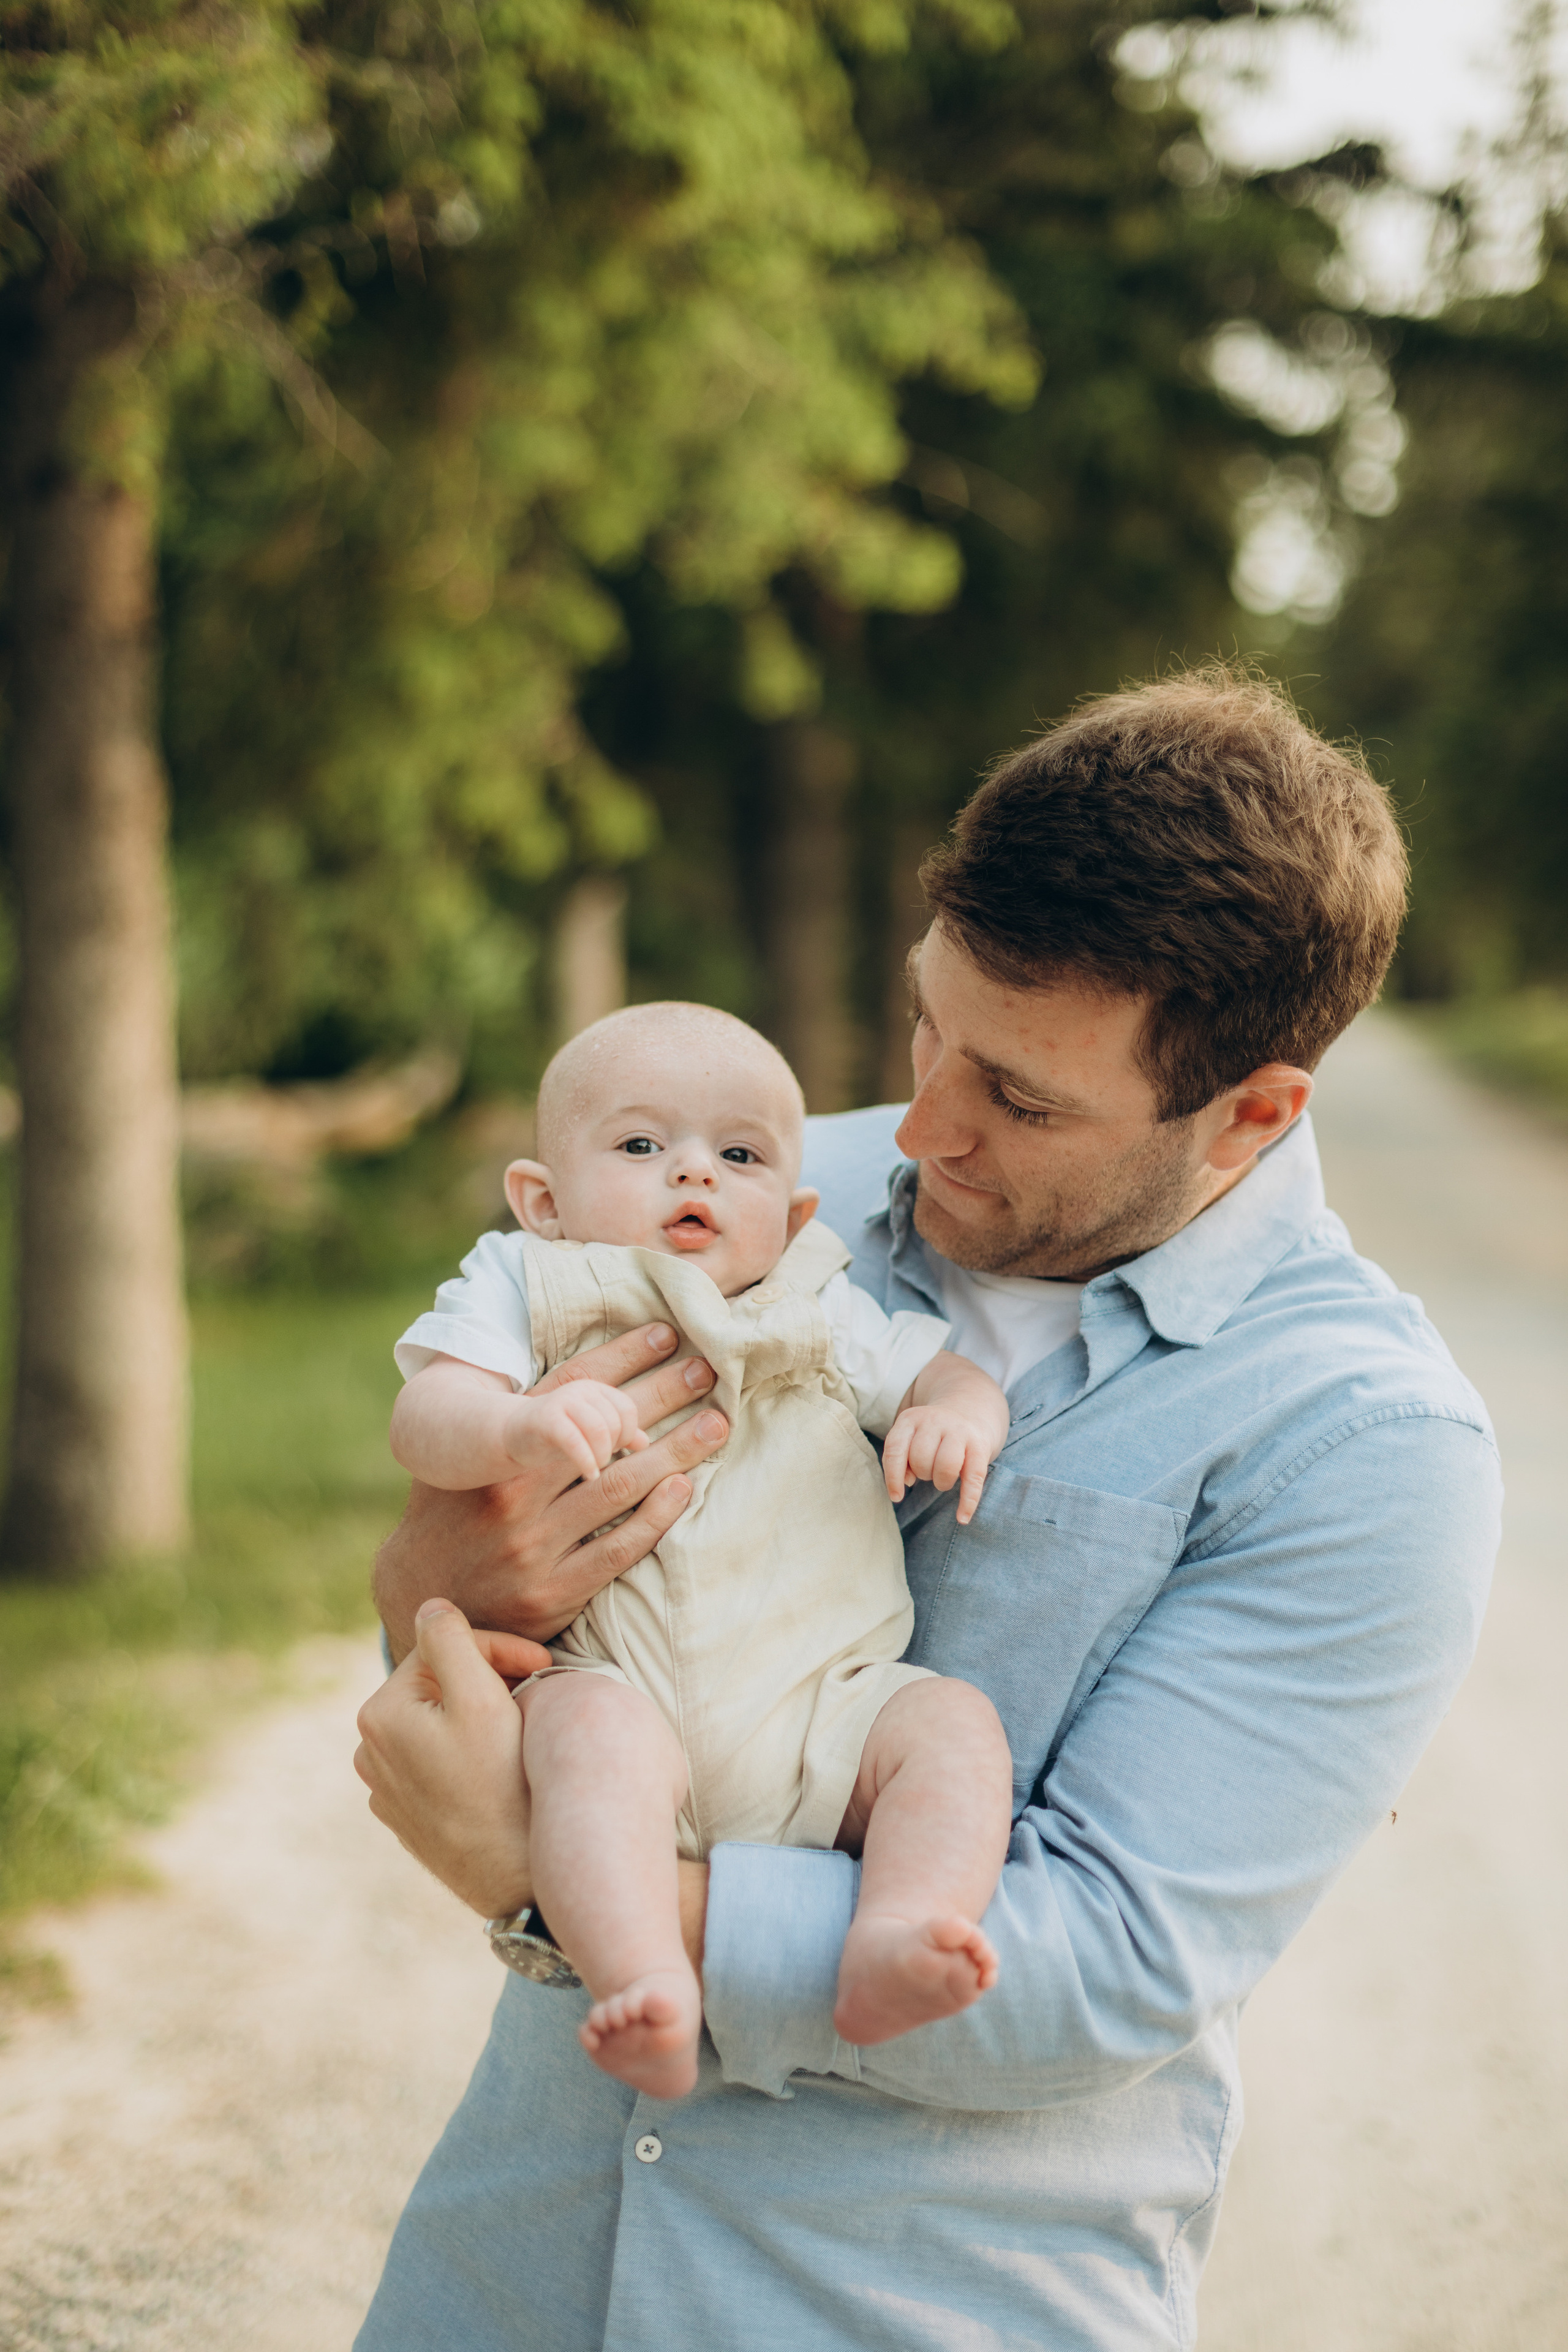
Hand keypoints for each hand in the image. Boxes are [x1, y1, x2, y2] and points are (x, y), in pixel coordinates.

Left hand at [354, 1599, 548, 1915]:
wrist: (516, 1883)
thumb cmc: (503, 1786)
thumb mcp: (480, 1699)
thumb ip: (451, 1639)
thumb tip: (429, 1606)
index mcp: (379, 1716)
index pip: (443, 1649)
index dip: (499, 1649)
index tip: (545, 1665)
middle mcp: (370, 1753)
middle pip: (440, 1685)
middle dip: (489, 1680)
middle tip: (538, 1693)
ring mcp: (388, 1790)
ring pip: (442, 1722)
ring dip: (481, 1714)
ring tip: (521, 1728)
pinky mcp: (411, 1819)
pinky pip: (441, 1763)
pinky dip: (471, 1752)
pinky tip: (501, 1768)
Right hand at [374, 1322, 728, 1662]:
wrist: (417, 1596)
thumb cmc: (450, 1515)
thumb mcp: (458, 1458)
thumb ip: (505, 1420)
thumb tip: (569, 1372)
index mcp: (494, 1454)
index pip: (568, 1392)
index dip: (620, 1358)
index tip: (666, 1334)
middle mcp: (513, 1497)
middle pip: (605, 1433)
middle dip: (662, 1396)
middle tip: (708, 1369)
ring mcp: (533, 1547)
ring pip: (620, 1487)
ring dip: (676, 1451)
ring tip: (715, 1423)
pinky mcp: (552, 1593)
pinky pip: (617, 1550)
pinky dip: (655, 1517)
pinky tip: (684, 1488)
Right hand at [502, 1379, 648, 1483]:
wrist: (509, 1435)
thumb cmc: (556, 1437)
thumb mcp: (591, 1432)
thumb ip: (619, 1434)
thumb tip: (646, 1443)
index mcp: (596, 1390)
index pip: (628, 1409)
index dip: (627, 1434)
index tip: (616, 1450)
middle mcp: (581, 1390)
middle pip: (617, 1419)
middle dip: (614, 1446)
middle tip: (603, 1461)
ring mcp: (562, 1403)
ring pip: (601, 1428)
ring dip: (602, 1455)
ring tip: (595, 1468)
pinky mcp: (545, 1421)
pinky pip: (575, 1440)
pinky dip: (587, 1461)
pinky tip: (589, 1474)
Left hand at [881, 1405, 996, 1525]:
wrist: (969, 1411)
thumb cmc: (932, 1435)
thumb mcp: (910, 1438)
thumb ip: (900, 1457)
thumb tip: (907, 1481)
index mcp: (911, 1419)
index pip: (895, 1449)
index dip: (893, 1477)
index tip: (896, 1497)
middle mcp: (935, 1420)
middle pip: (921, 1459)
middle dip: (922, 1473)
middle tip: (930, 1470)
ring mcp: (959, 1431)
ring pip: (945, 1467)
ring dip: (942, 1482)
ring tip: (943, 1479)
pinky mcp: (980, 1447)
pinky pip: (973, 1479)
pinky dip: (968, 1502)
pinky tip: (962, 1518)